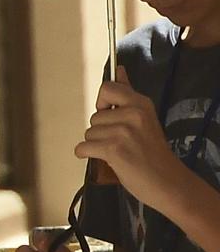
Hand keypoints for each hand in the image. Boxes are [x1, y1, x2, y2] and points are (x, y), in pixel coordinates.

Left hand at [76, 68, 184, 207]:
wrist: (167, 181)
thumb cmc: (152, 152)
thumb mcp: (144, 118)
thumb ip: (128, 94)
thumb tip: (119, 69)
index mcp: (141, 103)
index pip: (108, 88)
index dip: (102, 102)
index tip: (110, 114)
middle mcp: (133, 114)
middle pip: (94, 116)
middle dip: (101, 131)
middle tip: (122, 143)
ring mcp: (123, 131)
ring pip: (88, 133)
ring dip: (97, 145)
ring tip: (119, 152)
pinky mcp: (113, 149)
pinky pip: (83, 147)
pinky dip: (88, 155)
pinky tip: (106, 160)